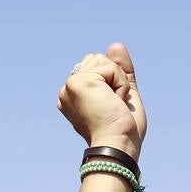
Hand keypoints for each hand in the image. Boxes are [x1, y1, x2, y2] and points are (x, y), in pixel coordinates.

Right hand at [57, 43, 145, 158]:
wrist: (118, 146)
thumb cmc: (121, 130)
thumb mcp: (123, 94)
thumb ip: (119, 70)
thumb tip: (115, 45)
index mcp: (73, 94)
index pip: (97, 67)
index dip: (113, 82)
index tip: (112, 108)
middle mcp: (67, 89)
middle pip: (99, 59)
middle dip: (115, 80)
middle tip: (113, 107)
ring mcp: (71, 84)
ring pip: (105, 61)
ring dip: (118, 83)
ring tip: (113, 105)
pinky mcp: (79, 82)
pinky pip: (111, 68)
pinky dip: (120, 85)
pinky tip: (113, 103)